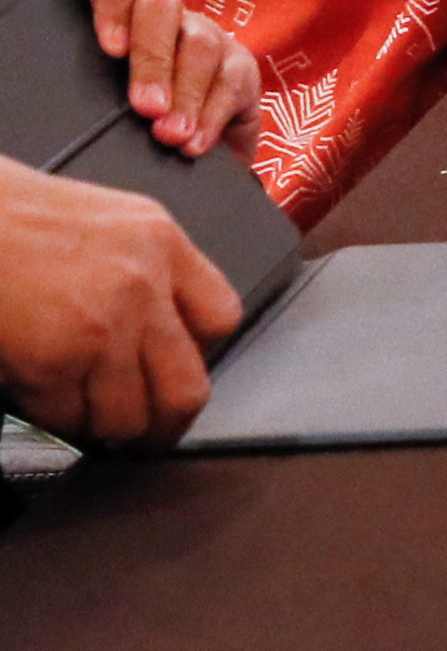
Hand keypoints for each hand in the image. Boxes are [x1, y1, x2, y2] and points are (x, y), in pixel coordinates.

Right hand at [0, 158, 239, 444]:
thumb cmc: (13, 217)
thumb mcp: (109, 221)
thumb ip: (145, 268)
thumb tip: (161, 326)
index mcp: (162, 243)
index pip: (221, 319)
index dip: (200, 355)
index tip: (178, 370)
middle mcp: (142, 286)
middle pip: (186, 388)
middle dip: (165, 425)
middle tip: (147, 434)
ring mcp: (100, 328)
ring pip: (127, 417)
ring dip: (104, 427)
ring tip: (85, 414)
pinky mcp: (51, 362)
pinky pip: (68, 419)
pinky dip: (55, 420)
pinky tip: (44, 400)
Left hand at [82, 0, 255, 157]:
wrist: (191, 150)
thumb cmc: (125, 119)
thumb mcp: (98, 98)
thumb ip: (89, 89)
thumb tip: (77, 110)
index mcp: (120, 11)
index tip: (110, 48)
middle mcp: (165, 16)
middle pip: (160, 8)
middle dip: (154, 59)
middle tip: (145, 106)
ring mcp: (205, 37)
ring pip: (199, 44)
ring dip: (184, 92)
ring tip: (169, 133)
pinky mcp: (239, 67)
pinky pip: (231, 81)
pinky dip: (210, 116)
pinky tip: (194, 142)